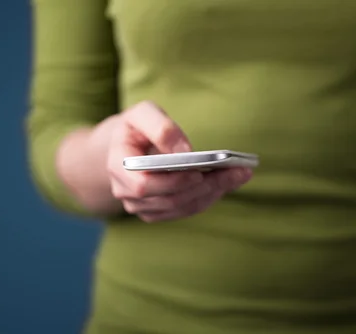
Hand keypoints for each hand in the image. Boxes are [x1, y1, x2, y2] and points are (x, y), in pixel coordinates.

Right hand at [106, 101, 252, 222]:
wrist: (125, 145)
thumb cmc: (136, 127)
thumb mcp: (142, 114)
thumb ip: (160, 127)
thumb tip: (186, 151)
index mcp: (117, 165)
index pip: (143, 185)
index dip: (171, 182)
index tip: (199, 172)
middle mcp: (125, 191)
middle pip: (168, 199)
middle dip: (204, 186)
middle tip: (236, 172)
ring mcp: (140, 205)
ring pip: (180, 207)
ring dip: (211, 193)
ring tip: (238, 175)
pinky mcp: (156, 211)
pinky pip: (184, 210)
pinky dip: (207, 197)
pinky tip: (226, 182)